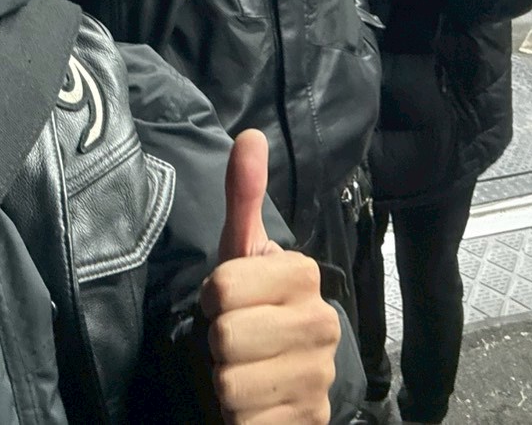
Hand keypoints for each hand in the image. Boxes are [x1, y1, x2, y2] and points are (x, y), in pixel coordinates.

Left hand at [201, 131, 339, 424]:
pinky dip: (239, 419)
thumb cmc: (253, 309)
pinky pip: (245, 423)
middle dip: (217, 345)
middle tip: (235, 342)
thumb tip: (248, 135)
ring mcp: (320, 377)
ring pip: (230, 385)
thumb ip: (243, 197)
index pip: (220, 289)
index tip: (225, 302)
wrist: (283, 381)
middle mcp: (321, 323)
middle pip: (224, 336)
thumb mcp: (241, 253)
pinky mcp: (309, 420)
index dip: (210, 299)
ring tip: (245, 371)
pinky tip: (257, 404)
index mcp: (303, 275)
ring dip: (225, 385)